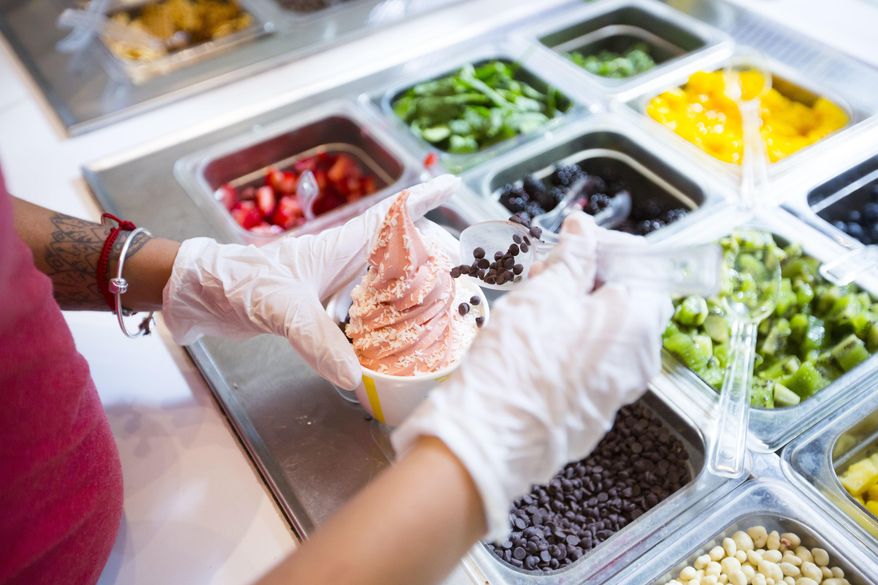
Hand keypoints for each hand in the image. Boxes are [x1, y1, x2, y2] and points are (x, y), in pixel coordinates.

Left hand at [161, 175, 460, 389]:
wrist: (202, 296)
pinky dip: (386, 316)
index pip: (390, 215)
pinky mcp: (320, 307)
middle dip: (431, 248)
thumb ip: (317, 339)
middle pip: (397, 248)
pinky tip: (396, 333)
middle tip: (463, 262)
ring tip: (443, 296)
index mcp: (339, 247)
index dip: (423, 199)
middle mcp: (342, 261)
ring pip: (384, 278)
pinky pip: (365, 307)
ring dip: (412, 282)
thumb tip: (354, 375)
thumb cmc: (239, 283)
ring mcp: (332, 284)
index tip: (455, 186)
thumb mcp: (281, 308)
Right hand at [391, 213, 672, 538]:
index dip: (606, 245)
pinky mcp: (594, 410)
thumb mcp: (546, 292)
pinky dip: (572, 341)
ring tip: (533, 301)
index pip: (643, 264)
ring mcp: (619, 390)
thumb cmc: (521, 360)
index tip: (572, 241)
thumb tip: (584, 228)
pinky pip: (593, 363)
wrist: (491, 437)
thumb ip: (573, 256)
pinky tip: (535, 338)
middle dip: (588, 276)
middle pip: (627, 300)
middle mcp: (640, 359)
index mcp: (639, 322)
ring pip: (608, 333)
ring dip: (576, 308)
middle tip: (545, 270)